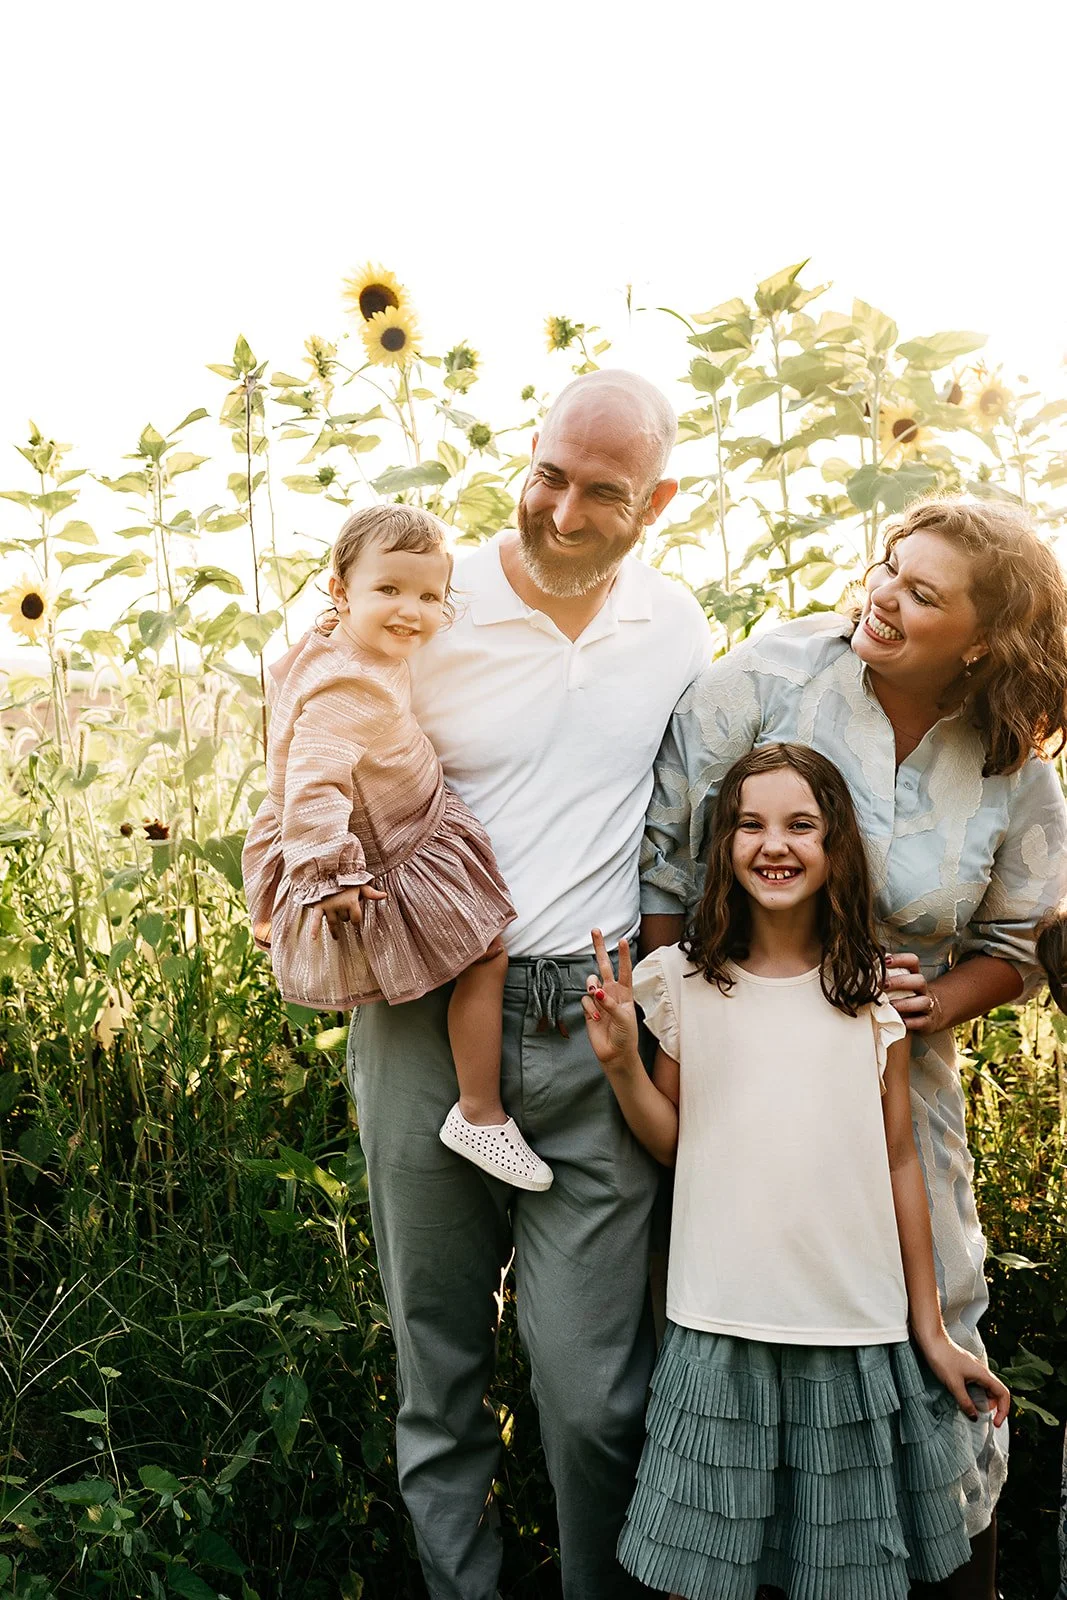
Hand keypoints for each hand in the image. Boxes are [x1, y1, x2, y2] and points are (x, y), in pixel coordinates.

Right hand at [314, 883, 386, 940]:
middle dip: (345, 917)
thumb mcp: (360, 885)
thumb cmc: (345, 878)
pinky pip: (316, 920)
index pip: (356, 918)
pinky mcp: (318, 906)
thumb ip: (371, 892)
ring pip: (333, 923)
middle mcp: (340, 905)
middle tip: (344, 913)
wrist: (327, 870)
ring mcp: (328, 907)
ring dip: (335, 930)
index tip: (355, 921)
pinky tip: (313, 938)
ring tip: (336, 936)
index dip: (356, 920)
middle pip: (344, 919)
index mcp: (351, 901)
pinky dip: (314, 929)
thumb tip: (385, 895)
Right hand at [581, 929, 639, 1069]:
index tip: (621, 940)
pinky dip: (590, 1009)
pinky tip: (597, 1019)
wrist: (615, 1054)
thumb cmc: (626, 1036)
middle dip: (599, 948)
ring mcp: (599, 1000)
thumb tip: (596, 991)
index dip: (622, 955)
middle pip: (603, 965)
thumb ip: (610, 1002)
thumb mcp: (624, 1018)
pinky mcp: (589, 1009)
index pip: (624, 969)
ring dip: (592, 986)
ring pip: (591, 982)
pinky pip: (584, 1000)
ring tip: (597, 997)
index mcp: (625, 992)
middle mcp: (611, 992)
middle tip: (595, 930)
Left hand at [885, 952, 943, 1033]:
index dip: (901, 959)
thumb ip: (885, 978)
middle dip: (900, 982)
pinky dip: (910, 1022)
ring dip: (905, 1003)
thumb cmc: (906, 997)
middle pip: (919, 980)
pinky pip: (922, 1021)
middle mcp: (923, 989)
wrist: (928, 1015)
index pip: (913, 961)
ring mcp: (927, 1006)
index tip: (885, 962)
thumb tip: (861, 971)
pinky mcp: (928, 1022)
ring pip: (923, 1001)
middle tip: (882, 985)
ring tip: (889, 1006)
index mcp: (914, 976)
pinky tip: (899, 1021)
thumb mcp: (899, 985)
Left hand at [919, 1331, 1009, 1426]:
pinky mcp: (966, 1368)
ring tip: (972, 1409)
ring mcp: (974, 1369)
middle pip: (996, 1392)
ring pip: (986, 1388)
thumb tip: (974, 1417)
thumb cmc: (942, 1358)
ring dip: (982, 1401)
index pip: (1003, 1394)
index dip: (1003, 1410)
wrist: (931, 1340)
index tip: (996, 1423)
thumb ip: (965, 1402)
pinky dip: (975, 1394)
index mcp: (984, 1374)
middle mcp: (982, 1371)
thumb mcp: (954, 1384)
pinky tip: (964, 1397)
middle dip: (992, 1407)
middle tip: (981, 1416)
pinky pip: (977, 1384)